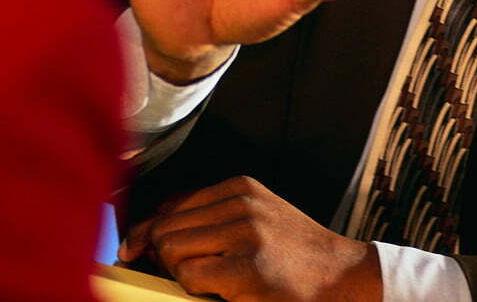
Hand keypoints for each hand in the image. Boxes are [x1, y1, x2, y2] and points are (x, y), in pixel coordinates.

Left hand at [118, 176, 381, 301]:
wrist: (342, 276)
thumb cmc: (294, 252)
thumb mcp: (256, 215)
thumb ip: (209, 215)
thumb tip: (148, 231)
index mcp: (240, 187)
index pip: (172, 205)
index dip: (148, 230)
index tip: (134, 248)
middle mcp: (241, 204)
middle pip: (166, 228)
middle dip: (162, 255)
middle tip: (181, 274)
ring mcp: (244, 234)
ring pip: (172, 250)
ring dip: (179, 272)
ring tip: (209, 280)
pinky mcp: (246, 268)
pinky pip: (188, 276)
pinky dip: (193, 287)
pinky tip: (220, 290)